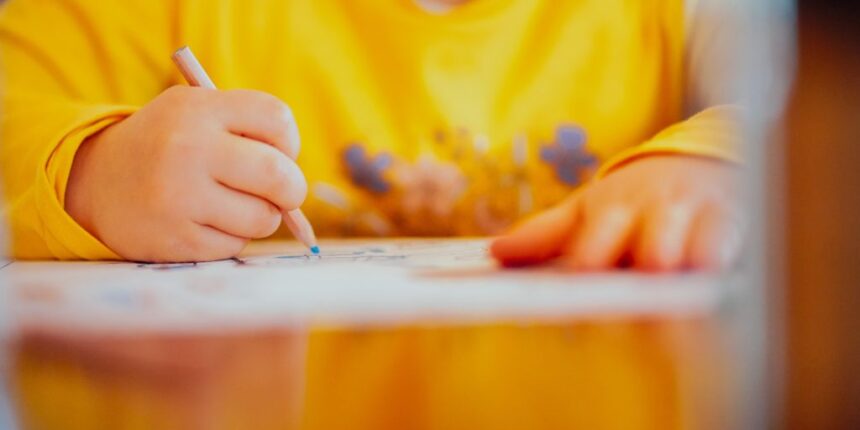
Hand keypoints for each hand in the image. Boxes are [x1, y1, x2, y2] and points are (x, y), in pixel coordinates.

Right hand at [66, 86, 304, 261]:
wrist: (97, 181)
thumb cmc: (169, 146)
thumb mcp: (196, 114)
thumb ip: (248, 133)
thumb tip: (296, 190)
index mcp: (198, 109)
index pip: (277, 119)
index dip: (290, 142)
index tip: (279, 152)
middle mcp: (187, 149)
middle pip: (279, 175)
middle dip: (293, 190)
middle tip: (283, 194)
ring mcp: (179, 197)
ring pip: (262, 218)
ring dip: (262, 217)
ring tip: (236, 206)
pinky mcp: (175, 239)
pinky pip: (235, 245)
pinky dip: (233, 238)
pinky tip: (208, 223)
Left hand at [490, 155, 741, 270]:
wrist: (695, 161)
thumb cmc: (632, 200)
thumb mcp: (588, 209)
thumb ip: (546, 234)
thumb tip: (496, 252)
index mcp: (611, 212)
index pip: (596, 243)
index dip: (592, 257)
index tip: (582, 275)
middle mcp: (652, 214)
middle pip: (648, 244)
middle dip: (643, 260)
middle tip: (635, 286)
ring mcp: (695, 217)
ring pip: (693, 243)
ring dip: (686, 260)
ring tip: (679, 282)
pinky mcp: (735, 221)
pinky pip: (735, 240)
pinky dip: (728, 258)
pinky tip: (722, 275)